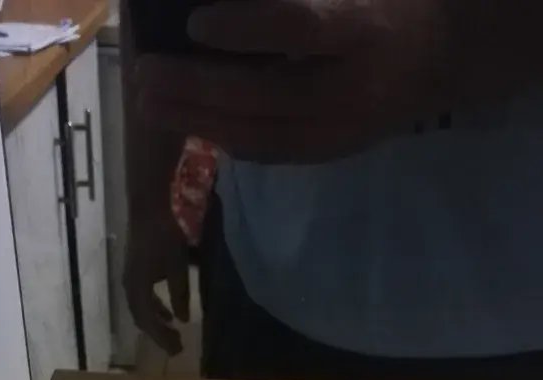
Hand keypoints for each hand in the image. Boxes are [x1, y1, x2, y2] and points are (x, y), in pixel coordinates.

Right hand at [123, 209, 190, 355]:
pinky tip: (167, 311)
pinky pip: (142, 297)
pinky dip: (154, 308)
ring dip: (156, 322)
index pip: (147, 321)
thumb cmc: (165, 234)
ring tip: (172, 333)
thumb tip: (183, 319)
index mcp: (137, 288)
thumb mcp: (177, 267)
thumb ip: (180, 294)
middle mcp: (129, 285)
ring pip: (140, 308)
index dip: (162, 338)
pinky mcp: (135, 269)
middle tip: (176, 347)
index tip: (177, 350)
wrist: (150, 205)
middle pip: (141, 318)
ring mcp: (130, 277)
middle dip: (158, 334)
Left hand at [137, 0, 449, 162]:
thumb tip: (217, 10)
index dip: (244, 28)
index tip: (195, 23)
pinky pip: (272, 153)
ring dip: (199, 122)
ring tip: (151, 106)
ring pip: (261, 135)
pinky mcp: (332, 152)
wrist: (444, 57)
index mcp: (365, 26)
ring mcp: (343, 129)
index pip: (299, 27)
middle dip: (198, 87)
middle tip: (146, 75)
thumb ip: (297, 0)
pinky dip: (228, 139)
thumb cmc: (390, 4)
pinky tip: (193, 125)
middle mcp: (353, 86)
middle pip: (265, 94)